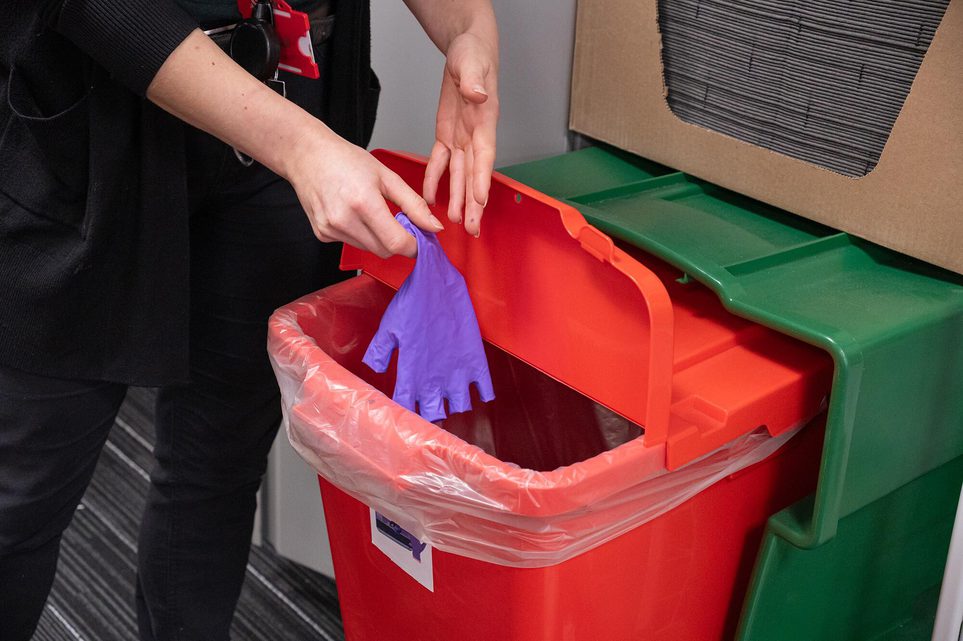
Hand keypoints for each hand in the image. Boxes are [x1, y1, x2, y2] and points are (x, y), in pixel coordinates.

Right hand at [286, 128, 443, 257]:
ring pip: (369, 249)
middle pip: (384, 251)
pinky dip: (360, 234)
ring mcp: (330, 229)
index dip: (413, 246)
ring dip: (378, 238)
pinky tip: (353, 214)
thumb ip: (414, 204)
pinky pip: (352, 243)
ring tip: (372, 212)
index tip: (420, 239)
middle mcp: (344, 219)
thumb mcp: (387, 176)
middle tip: (399, 222)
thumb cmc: (345, 160)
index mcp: (363, 202)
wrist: (308, 156)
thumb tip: (434, 227)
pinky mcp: (322, 234)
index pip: (396, 243)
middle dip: (397, 241)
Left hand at [422, 31, 498, 236]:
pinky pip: (440, 162)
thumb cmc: (474, 54)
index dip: (483, 179)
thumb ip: (475, 79)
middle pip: (475, 174)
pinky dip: (435, 180)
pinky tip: (430, 198)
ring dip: (459, 199)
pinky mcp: (447, 135)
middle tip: (473, 228)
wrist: (467, 50)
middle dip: (474, 203)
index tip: (481, 201)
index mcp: (485, 120)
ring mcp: (462, 138)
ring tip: (456, 223)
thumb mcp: (472, 61)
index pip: (484, 155)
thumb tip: (478, 94)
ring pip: (460, 175)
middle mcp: (476, 135)